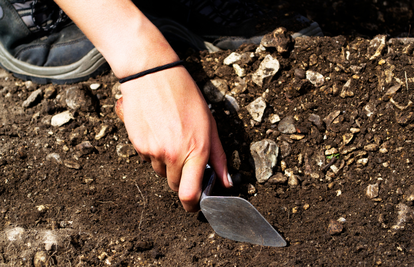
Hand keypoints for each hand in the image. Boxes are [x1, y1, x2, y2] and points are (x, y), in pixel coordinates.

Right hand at [118, 65, 231, 210]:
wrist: (152, 75)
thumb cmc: (185, 95)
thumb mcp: (210, 123)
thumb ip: (219, 156)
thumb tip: (226, 181)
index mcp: (196, 150)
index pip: (190, 193)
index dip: (191, 205)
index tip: (193, 205)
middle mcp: (174, 155)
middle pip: (175, 185)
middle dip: (181, 178)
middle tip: (183, 155)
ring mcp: (153, 151)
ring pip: (160, 171)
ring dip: (166, 162)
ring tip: (170, 136)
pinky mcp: (138, 145)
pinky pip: (146, 158)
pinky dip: (152, 151)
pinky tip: (157, 131)